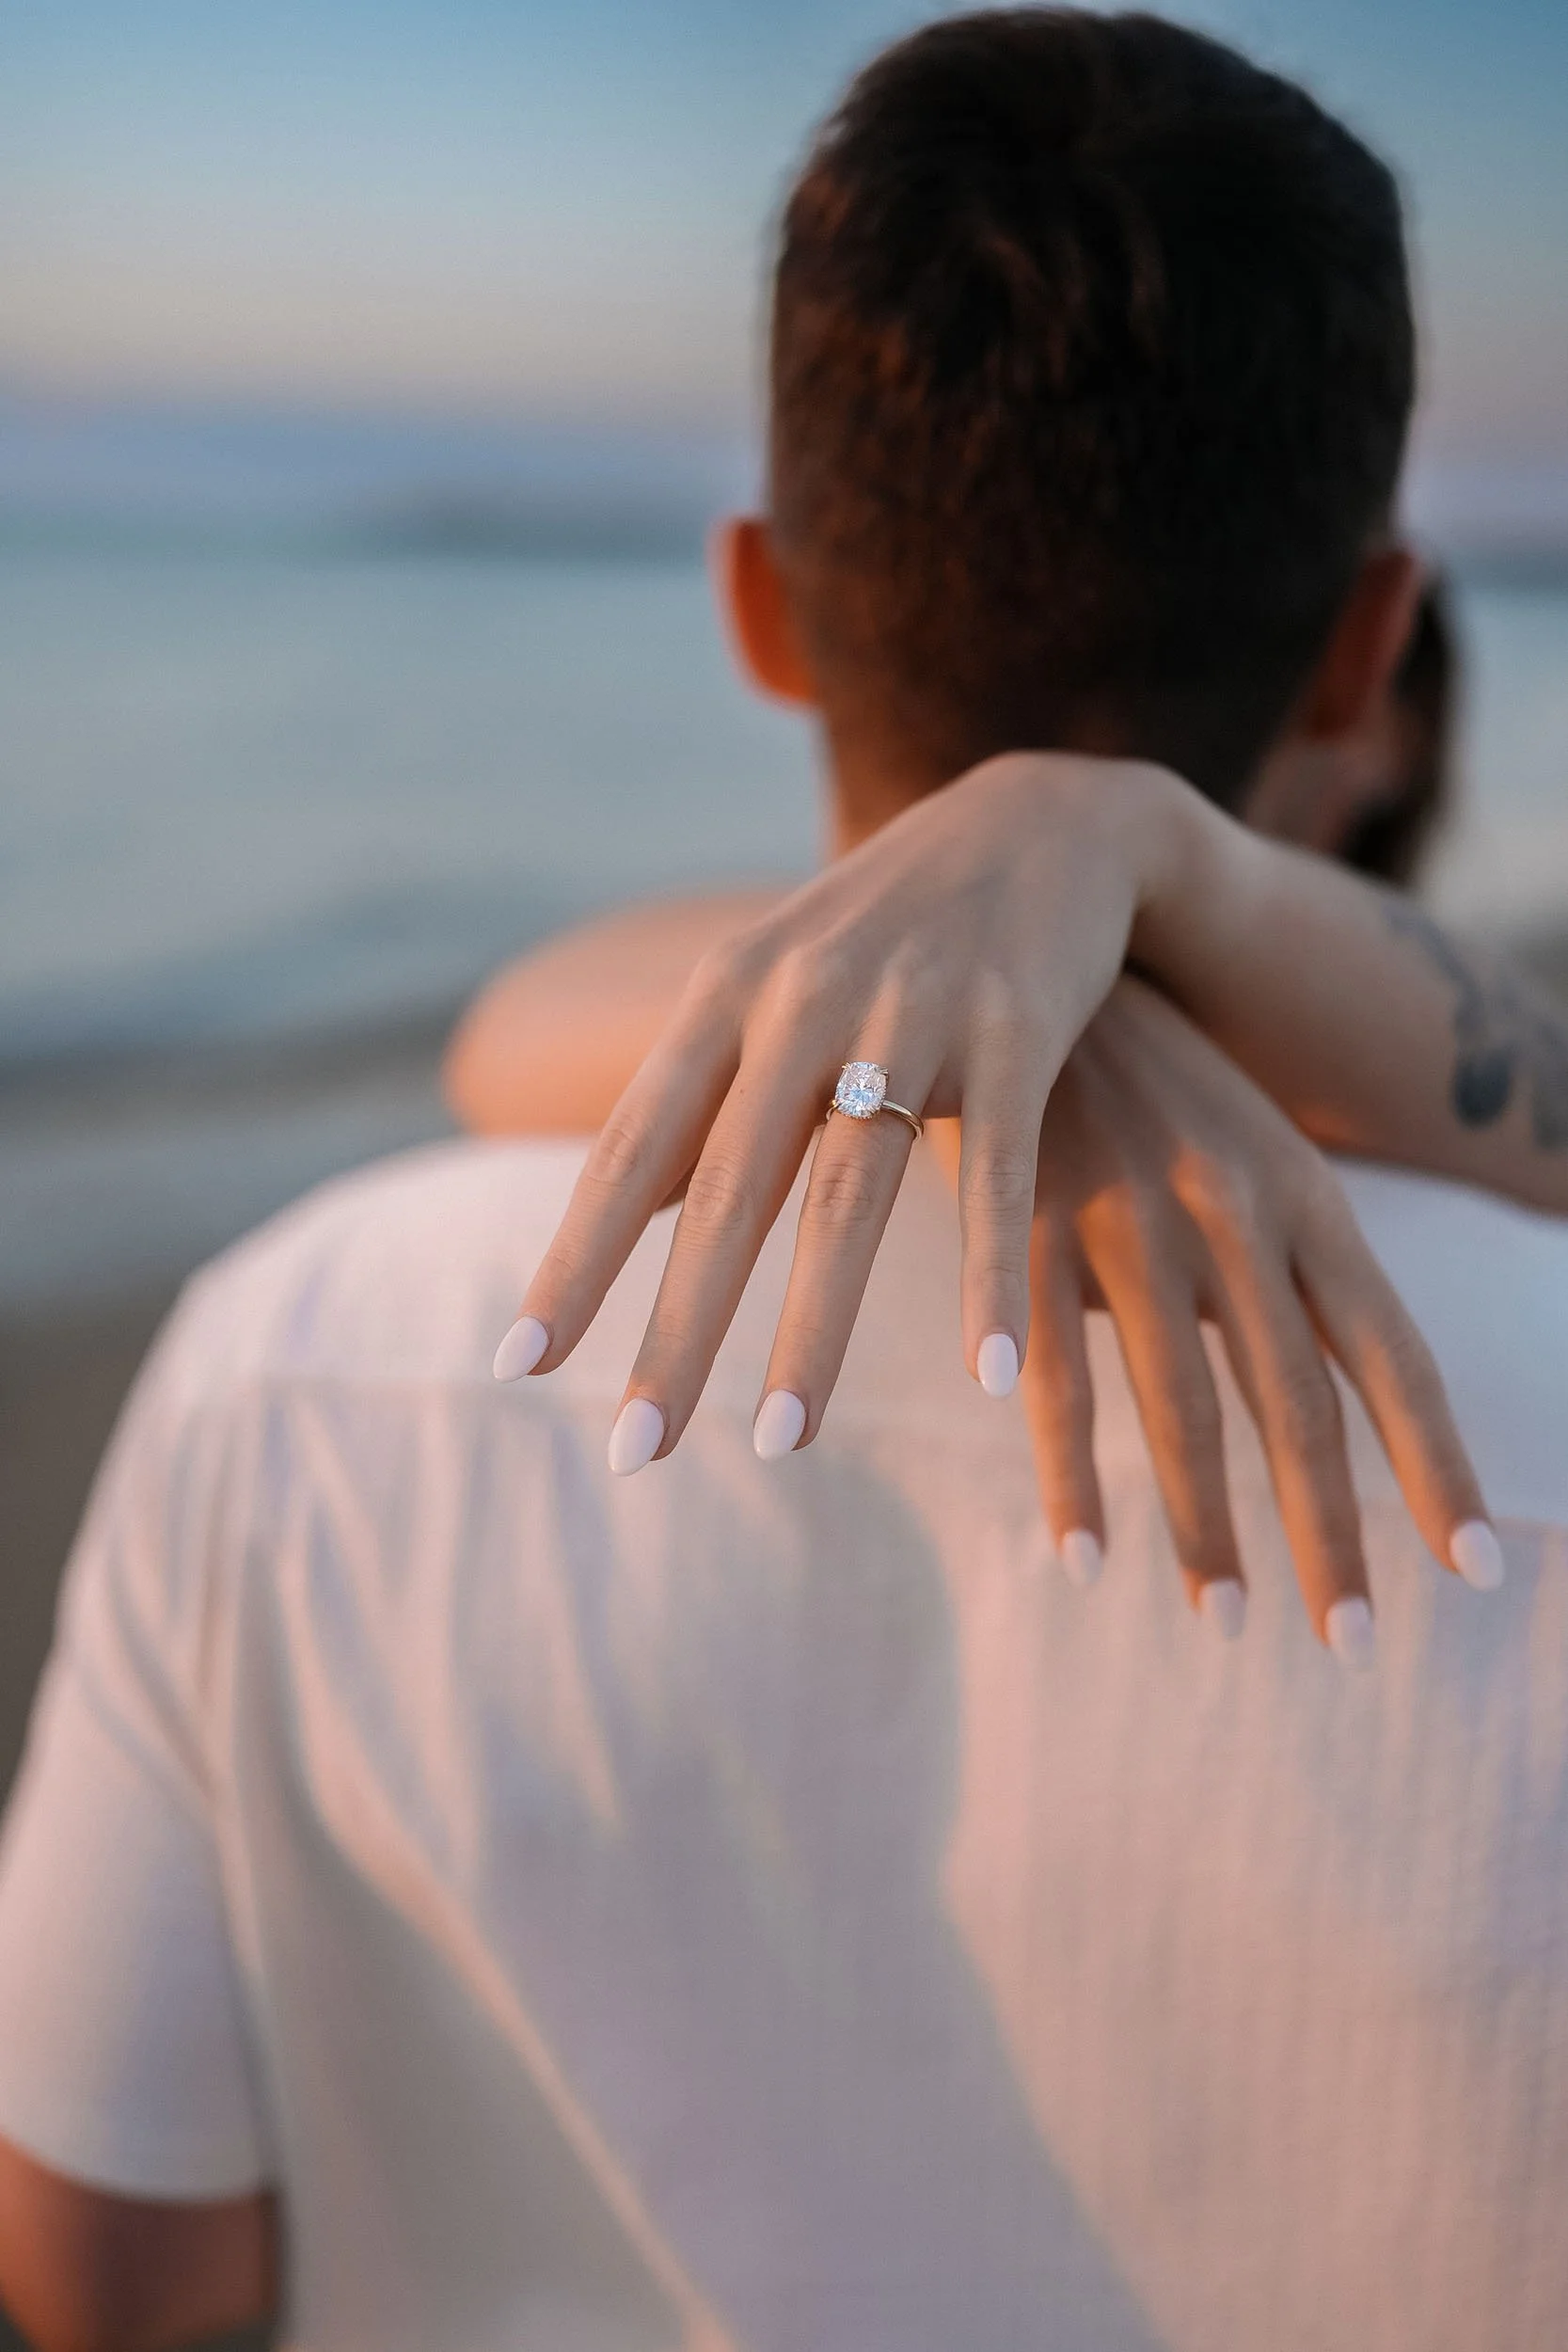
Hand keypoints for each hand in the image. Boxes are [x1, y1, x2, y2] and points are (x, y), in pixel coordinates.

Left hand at [495, 749, 1498, 1636]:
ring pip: (850, 1193)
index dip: (576, 1259)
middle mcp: (804, 1000)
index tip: (520, 1367)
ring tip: (781, 1445)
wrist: (1039, 818)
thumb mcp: (776, 985)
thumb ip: (710, 1092)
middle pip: (728, 1191)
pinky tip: (989, 1376)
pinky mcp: (1017, 1026)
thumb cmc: (882, 932)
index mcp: (727, 993)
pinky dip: (988, 1276)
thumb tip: (630, 1214)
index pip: (633, 1149)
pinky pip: (995, 1172)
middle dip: (679, 1330)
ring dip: (813, 1329)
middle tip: (636, 1452)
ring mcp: (911, 1011)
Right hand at [1013, 980, 1493, 1652]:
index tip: (1471, 1568)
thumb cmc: (1142, 1074)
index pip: (1390, 1351)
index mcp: (1300, 1194)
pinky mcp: (1031, 1230)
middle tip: (1349, 1640)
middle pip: (1298, 1403)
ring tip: (1224, 1618)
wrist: (1026, 954)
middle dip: (1328, 1532)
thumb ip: (1265, 1266)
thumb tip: (1287, 1398)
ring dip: (1205, 1527)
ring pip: (1184, 1406)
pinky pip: (1058, 1382)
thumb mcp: (1237, 1147)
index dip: (1434, 1464)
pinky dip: (1072, 1478)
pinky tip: (1086, 1555)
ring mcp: (1131, 1219)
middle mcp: (1233, 1212)